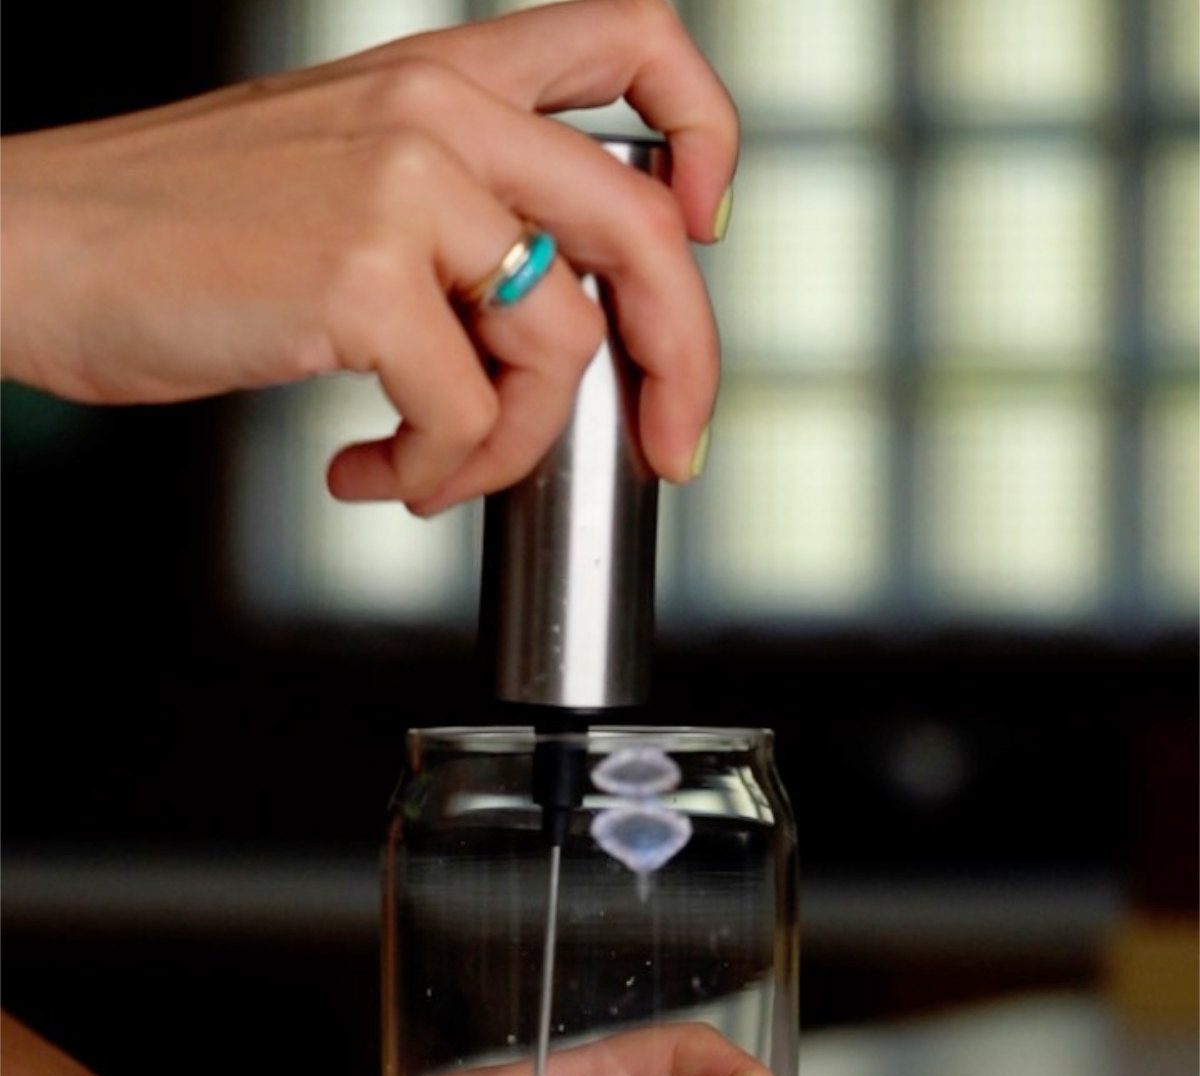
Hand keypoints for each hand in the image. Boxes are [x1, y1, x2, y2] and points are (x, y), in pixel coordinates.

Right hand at [0, 0, 736, 511]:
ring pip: (557, 350)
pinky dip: (432, 472)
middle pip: (643, 230)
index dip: (707, 137)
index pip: (635, 45)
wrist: (46, 245)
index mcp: (445, 76)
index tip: (705, 233)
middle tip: (666, 443)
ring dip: (509, 449)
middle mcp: (439, 111)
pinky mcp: (359, 274)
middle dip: (682, 361)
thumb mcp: (343, 175)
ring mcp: (402, 185)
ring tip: (429, 469)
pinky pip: (466, 414)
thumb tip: (557, 337)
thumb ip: (460, 218)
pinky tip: (368, 470)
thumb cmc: (183, 232)